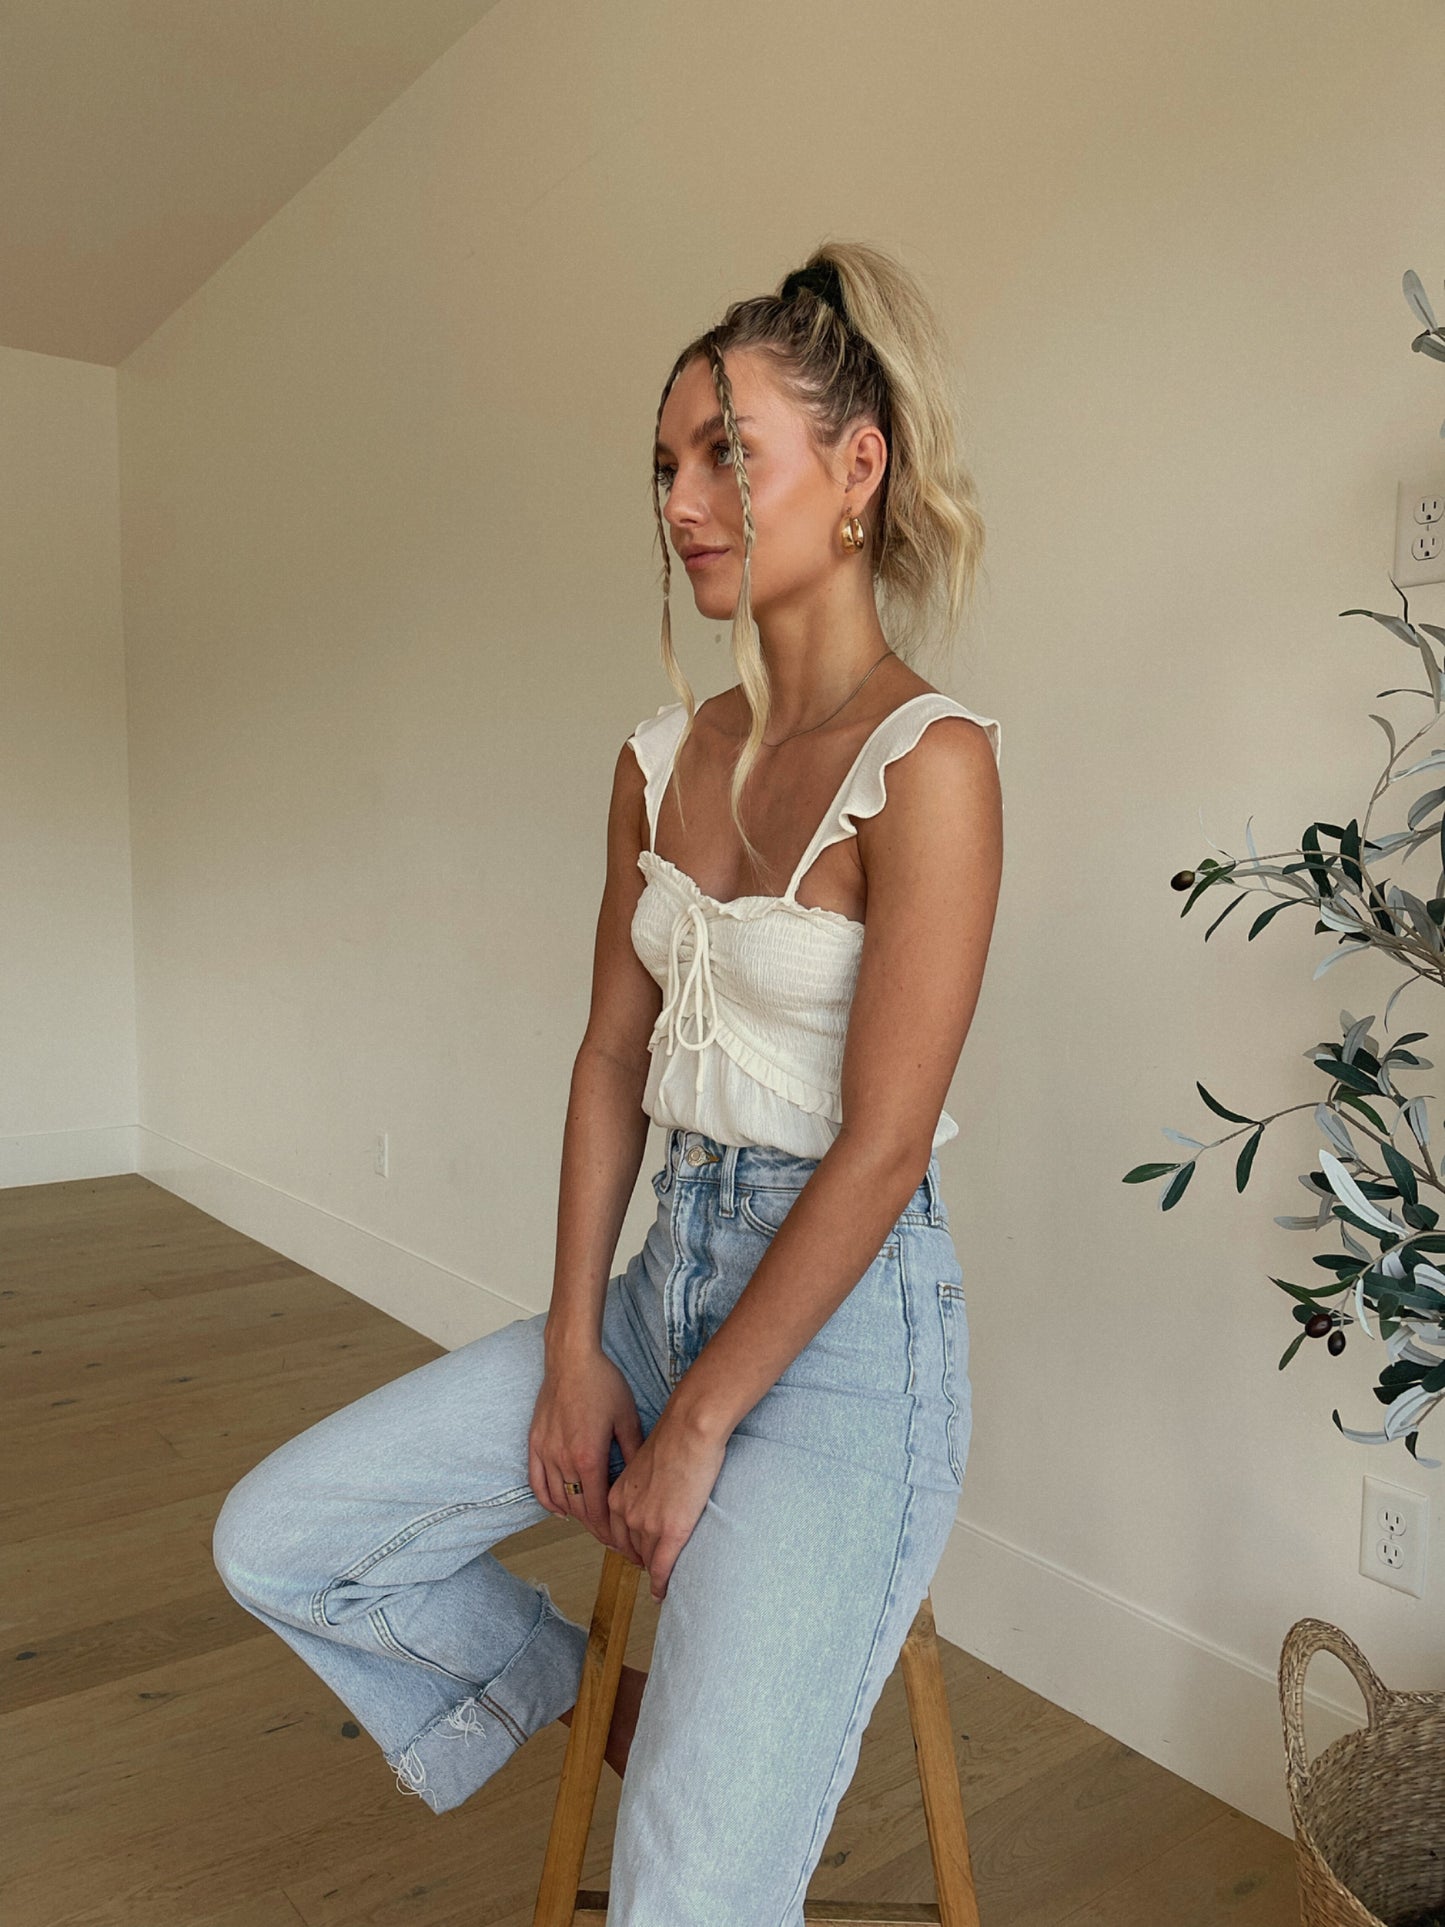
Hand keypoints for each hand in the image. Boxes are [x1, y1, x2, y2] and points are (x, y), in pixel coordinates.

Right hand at [529, 1346, 644, 1555]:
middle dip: (596, 1530)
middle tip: (612, 1542)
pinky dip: (548, 1501)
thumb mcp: (627, 1418)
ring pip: (558, 1499)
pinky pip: (536, 1483)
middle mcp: (563, 1460)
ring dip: (575, 1517)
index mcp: (588, 1456)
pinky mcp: (534, 1443)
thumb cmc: (603, 1384)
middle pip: (578, 1509)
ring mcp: (545, 1452)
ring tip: (592, 1527)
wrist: (571, 1359)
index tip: (622, 1543)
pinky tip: (560, 1510)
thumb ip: (634, 1453)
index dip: (609, 1531)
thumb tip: (643, 1483)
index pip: (598, 1508)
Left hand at [606, 1413, 726, 1603]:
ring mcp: (647, 1525)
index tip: (638, 1552)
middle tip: (652, 1566)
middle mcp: (626, 1513)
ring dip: (654, 1571)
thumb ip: (644, 1483)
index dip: (629, 1545)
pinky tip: (663, 1592)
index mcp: (618, 1495)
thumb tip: (655, 1490)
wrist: (690, 1431)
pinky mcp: (670, 1532)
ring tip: (663, 1579)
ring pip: (648, 1559)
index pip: (618, 1532)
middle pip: (632, 1549)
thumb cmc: (675, 1437)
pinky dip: (662, 1584)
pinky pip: (662, 1567)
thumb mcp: (646, 1463)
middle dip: (641, 1559)